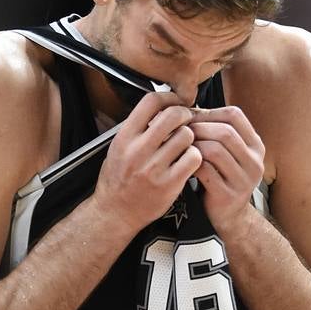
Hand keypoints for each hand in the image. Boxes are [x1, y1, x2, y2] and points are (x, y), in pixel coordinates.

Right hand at [92, 92, 201, 233]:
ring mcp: (154, 168)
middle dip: (184, 115)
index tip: (175, 102)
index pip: (151, 101)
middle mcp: (138, 150)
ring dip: (190, 138)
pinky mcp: (169, 184)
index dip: (168, 97)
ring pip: (187, 136)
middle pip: (173, 115)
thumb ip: (137, 128)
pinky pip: (193, 158)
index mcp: (125, 137)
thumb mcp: (118, 147)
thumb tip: (163, 105)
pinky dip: (194, 156)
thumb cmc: (119, 178)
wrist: (116, 212)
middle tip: (186, 122)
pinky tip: (187, 161)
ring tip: (184, 146)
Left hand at [190, 106, 264, 234]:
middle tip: (178, 130)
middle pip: (225, 131)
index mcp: (256, 146)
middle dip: (197, 128)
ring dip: (193, 145)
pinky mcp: (229, 195)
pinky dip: (190, 164)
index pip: (235, 115)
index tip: (189, 117)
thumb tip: (188, 107)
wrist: (230, 218)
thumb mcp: (229, 154)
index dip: (208, 112)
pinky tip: (181, 163)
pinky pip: (206, 171)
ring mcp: (244, 180)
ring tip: (178, 146)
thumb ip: (217, 132)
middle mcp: (255, 162)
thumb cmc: (222, 178)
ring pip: (215, 150)